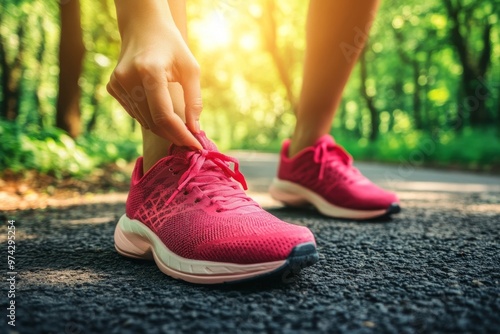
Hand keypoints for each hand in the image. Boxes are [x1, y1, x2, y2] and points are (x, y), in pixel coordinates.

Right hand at [107, 0, 202, 149]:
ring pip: (144, 121)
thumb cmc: (172, 46)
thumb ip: (194, 100)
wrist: (143, 27)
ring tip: (181, 129)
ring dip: (164, 128)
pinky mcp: (113, 87)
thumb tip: (195, 129)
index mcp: (149, 72)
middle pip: (153, 122)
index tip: (196, 145)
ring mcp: (117, 84)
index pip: (164, 115)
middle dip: (174, 135)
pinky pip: (135, 113)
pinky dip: (150, 117)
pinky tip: (161, 111)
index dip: (181, 134)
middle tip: (191, 141)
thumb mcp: (190, 69)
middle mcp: (128, 79)